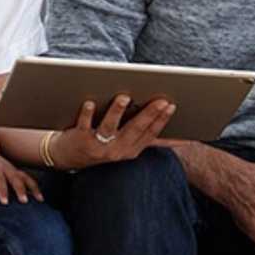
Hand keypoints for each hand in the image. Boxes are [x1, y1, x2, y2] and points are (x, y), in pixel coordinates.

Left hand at [0, 144, 41, 204]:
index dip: (2, 190)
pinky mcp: (17, 172)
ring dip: (33, 188)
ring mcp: (13, 170)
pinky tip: (40, 198)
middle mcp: (6, 168)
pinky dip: (36, 188)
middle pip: (15, 179)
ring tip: (39, 199)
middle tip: (24, 201)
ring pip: (25, 178)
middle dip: (20, 190)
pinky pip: (29, 179)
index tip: (4, 202)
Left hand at [51, 95, 175, 168]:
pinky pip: (83, 125)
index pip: (149, 134)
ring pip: (109, 127)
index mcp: (131, 150)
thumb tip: (186, 140)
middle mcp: (116, 150)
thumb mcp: (130, 146)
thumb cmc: (104, 145)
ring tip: (124, 97)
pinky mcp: (79, 139)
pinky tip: (90, 102)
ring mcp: (97, 145)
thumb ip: (153, 140)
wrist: (69, 158)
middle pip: (134, 129)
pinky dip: (86, 114)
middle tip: (160, 99)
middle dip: (149, 114)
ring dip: (116, 112)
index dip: (161, 120)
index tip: (171, 105)